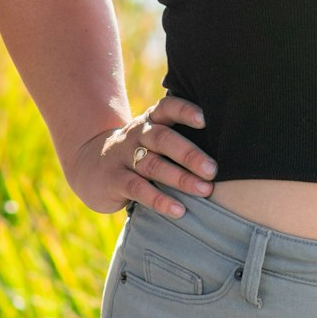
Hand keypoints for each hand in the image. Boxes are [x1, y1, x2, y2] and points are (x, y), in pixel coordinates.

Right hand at [66, 94, 216, 217]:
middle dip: (190, 154)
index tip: (205, 120)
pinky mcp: (114, 180)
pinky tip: (178, 209)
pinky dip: (159, 200)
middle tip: (213, 169)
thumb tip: (229, 148)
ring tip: (204, 190)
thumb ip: (179, 138)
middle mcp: (137, 135)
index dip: (185, 111)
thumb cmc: (136, 152)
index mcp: (150, 121)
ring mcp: (123, 157)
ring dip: (180, 178)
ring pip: (153, 165)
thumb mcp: (152, 139)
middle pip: (163, 139)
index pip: (167, 108)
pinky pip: (138, 189)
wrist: (87, 165)